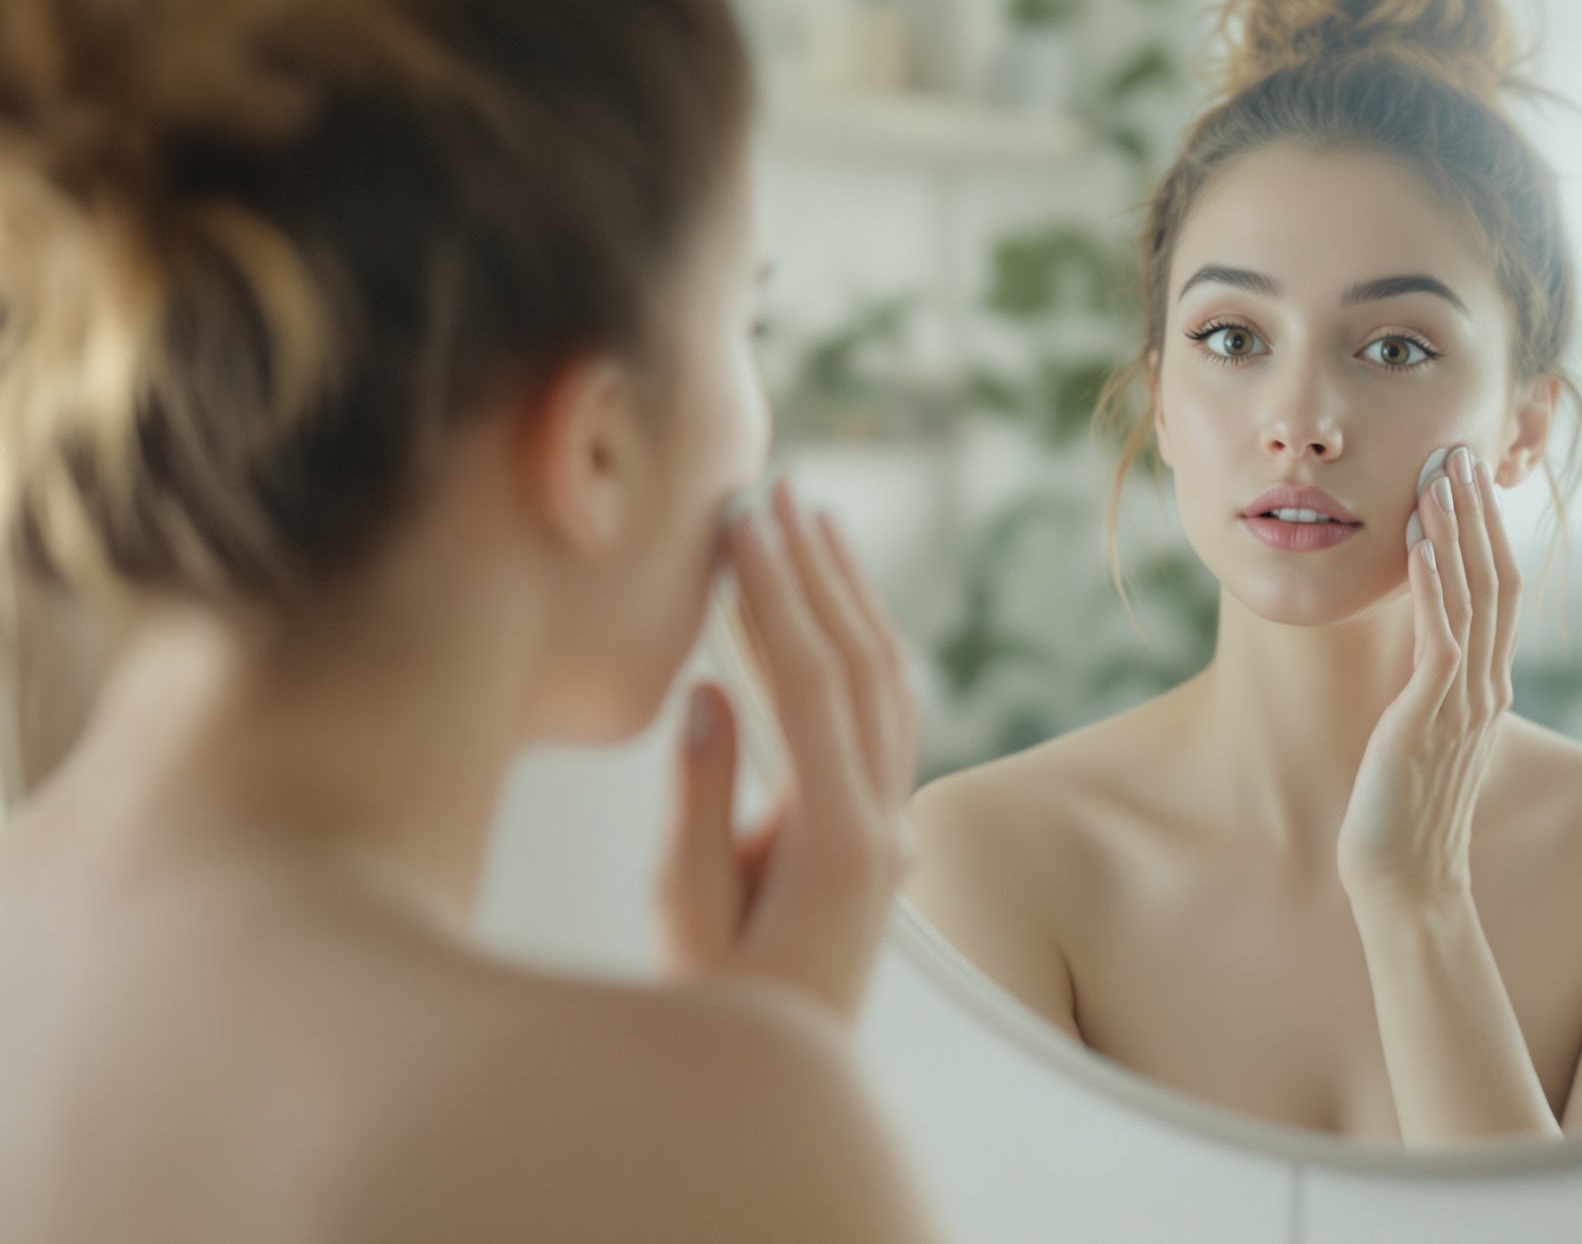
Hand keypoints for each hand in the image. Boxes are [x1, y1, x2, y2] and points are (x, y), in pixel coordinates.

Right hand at [656, 478, 919, 1021]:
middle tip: (782, 493)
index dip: (777, 595)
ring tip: (815, 525)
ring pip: (888, 688)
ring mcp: (893, 830)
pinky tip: (838, 611)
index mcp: (838, 840)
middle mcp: (884, 825)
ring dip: (852, 600)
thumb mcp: (688, 912)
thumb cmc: (718, 1013)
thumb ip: (704, 800)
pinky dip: (862, 650)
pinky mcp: (882, 838)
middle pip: (863, 668)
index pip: (811, 683)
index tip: (745, 522)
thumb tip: (711, 693)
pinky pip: (886, 720)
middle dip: (820, 573)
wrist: (777, 1089)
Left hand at [1338, 446, 1521, 905]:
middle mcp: (1485, 688)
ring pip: (1472, 599)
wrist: (1408, 884)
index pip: (1498, 591)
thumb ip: (1431, 691)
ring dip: (1457, 533)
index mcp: (1485, 688)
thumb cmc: (1406, 815)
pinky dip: (1434, 588)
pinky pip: (1441, 642)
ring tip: (1441, 475)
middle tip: (1461, 451)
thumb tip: (1419, 650)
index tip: (1468, 478)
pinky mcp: (1430, 722)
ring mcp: (1463, 704)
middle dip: (1478, 513)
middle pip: (1496, 579)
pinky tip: (1422, 545)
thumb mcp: (1424, 735)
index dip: (1487, 531)